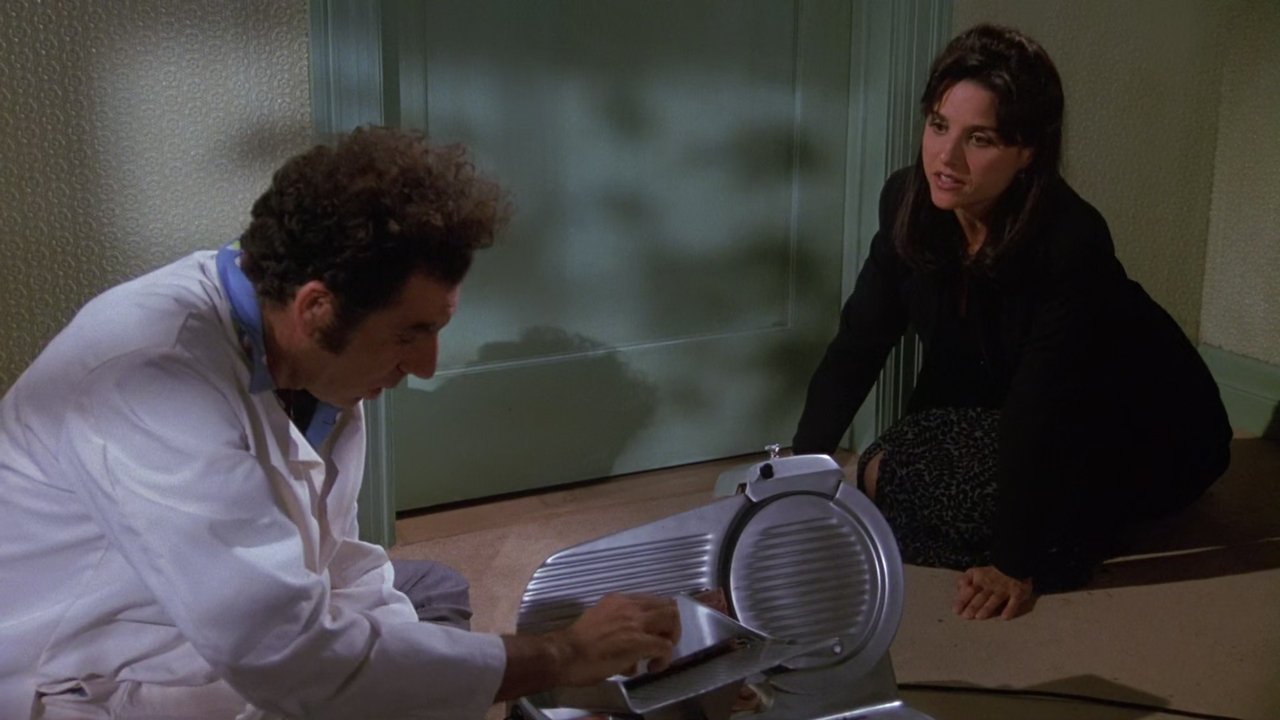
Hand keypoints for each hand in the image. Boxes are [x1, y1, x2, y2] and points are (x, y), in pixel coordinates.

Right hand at [498, 592, 681, 699]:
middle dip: (671, 626)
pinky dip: (664, 659)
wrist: (565, 654)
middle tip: (661, 642)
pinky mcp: (638, 642)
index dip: (658, 618)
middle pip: (668, 605)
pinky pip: (665, 646)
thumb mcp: (598, 620)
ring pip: (672, 619)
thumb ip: (617, 625)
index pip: (651, 600)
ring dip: (671, 638)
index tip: (653, 633)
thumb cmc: (575, 643)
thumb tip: (629, 645)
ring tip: (658, 654)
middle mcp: (629, 606)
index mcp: (618, 600)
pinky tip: (651, 668)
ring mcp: (635, 622)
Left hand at [953, 566, 1032, 619]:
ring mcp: (1005, 589)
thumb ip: (965, 580)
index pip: (969, 589)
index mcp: (979, 579)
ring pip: (995, 599)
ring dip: (987, 608)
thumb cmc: (991, 573)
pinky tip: (1004, 617)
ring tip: (979, 617)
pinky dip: (1010, 609)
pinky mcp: (1017, 593)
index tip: (956, 610)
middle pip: (980, 596)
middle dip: (973, 606)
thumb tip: (958, 591)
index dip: (962, 599)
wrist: (1014, 564)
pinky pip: (1014, 601)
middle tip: (966, 616)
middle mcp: (991, 585)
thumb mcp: (975, 572)